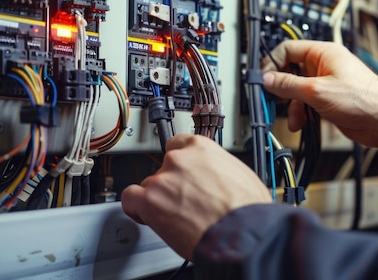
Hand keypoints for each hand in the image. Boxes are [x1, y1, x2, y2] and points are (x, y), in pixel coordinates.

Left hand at [121, 134, 271, 260]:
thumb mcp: (240, 174)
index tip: (181, 172)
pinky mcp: (150, 202)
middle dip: (172, 184)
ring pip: (149, 185)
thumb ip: (218, 169)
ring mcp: (162, 180)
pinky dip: (136, 208)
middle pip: (164, 168)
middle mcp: (179, 160)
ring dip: (158, 198)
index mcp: (202, 148)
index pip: (178, 145)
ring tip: (173, 214)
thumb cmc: (247, 208)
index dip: (180, 163)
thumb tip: (217, 177)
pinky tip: (146, 215)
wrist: (242, 232)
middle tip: (184, 200)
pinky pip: (131, 199)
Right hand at [262, 40, 377, 146]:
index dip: (272, 63)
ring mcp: (326, 83)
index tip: (263, 79)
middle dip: (281, 88)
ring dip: (292, 106)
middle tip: (271, 99)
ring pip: (297, 91)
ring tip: (293, 118)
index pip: (288, 50)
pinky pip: (307, 103)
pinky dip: (301, 113)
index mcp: (322, 54)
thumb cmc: (361, 99)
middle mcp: (323, 66)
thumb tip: (268, 79)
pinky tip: (300, 123)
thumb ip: (288, 85)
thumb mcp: (316, 91)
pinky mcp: (328, 99)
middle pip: (290, 71)